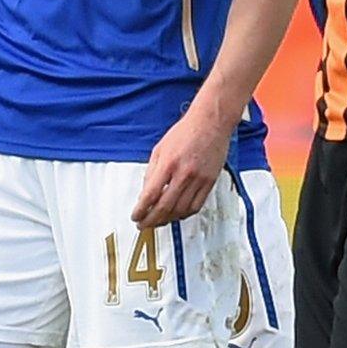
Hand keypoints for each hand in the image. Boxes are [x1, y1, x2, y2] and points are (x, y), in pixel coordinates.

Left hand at [132, 106, 232, 228]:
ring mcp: (199, 179)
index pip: (150, 195)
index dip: (141, 210)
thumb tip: (145, 194)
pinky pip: (196, 206)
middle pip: (165, 207)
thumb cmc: (185, 132)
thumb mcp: (160, 148)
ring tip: (158, 222)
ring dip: (167, 220)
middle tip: (144, 224)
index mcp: (168, 163)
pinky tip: (176, 215)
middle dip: (151, 220)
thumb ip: (152, 172)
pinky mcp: (210, 182)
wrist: (211, 123)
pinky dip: (184, 214)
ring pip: (181, 210)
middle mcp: (184, 173)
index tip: (136, 216)